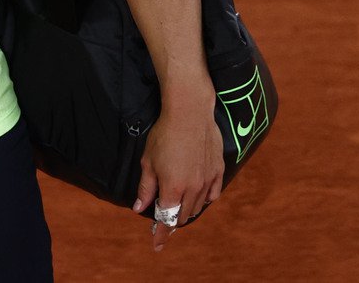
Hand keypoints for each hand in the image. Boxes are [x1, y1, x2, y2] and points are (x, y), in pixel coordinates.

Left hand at [131, 97, 223, 252]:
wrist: (190, 113)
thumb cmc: (164, 134)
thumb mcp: (148, 161)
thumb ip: (146, 188)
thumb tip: (139, 208)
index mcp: (173, 187)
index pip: (166, 219)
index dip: (161, 234)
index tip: (156, 245)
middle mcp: (193, 188)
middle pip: (182, 216)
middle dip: (171, 222)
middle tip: (163, 223)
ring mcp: (208, 180)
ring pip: (197, 206)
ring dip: (186, 211)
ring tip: (177, 209)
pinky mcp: (218, 170)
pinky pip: (212, 194)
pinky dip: (204, 200)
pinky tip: (198, 198)